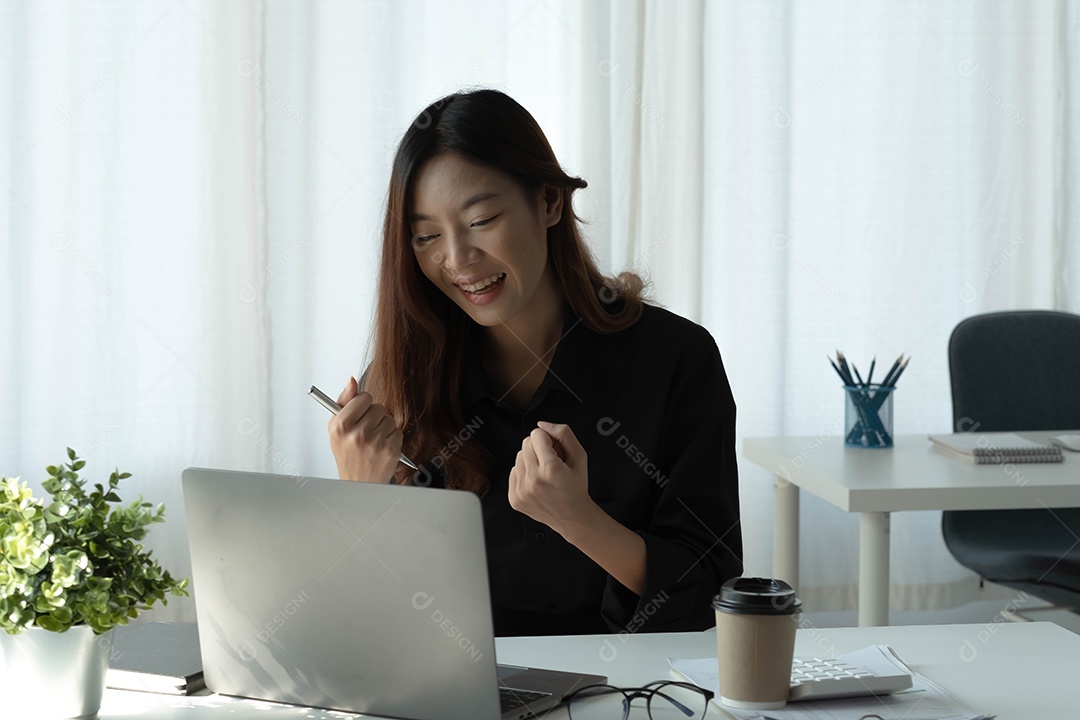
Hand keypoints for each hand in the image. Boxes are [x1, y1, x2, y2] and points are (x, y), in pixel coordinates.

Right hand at [328, 376, 401, 482]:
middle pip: (377, 407)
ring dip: (383, 427)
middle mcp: (357, 434)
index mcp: (340, 426)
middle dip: (373, 417)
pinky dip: (392, 438)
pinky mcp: (390, 449)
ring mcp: (375, 442)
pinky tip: (381, 447)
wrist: (358, 483)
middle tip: (365, 431)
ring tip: (373, 441)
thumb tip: (351, 380)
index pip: (362, 397)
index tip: (359, 414)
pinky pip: (397, 431)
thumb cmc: (347, 455)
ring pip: (389, 419)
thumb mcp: (336, 428)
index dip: (362, 405)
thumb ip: (344, 401)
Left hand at [508, 421, 599, 538]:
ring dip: (531, 461)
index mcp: (551, 469)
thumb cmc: (576, 487)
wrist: (572, 516)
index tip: (555, 451)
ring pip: (518, 456)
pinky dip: (524, 473)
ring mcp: (522, 491)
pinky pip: (513, 471)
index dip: (548, 439)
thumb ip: (563, 434)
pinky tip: (537, 482)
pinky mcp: (514, 498)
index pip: (536, 434)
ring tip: (545, 473)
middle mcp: (534, 480)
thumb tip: (543, 425)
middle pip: (525, 444)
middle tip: (551, 462)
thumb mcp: (580, 456)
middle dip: (539, 449)